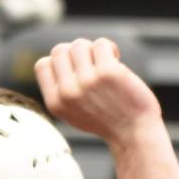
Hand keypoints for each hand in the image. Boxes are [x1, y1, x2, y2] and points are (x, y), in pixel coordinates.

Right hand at [35, 38, 162, 147]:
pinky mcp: (107, 72)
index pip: (43, 65)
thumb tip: (56, 57)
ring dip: (94, 50)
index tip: (77, 71)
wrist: (135, 134)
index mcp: (55, 103)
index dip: (61, 63)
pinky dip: (110, 48)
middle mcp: (67, 93)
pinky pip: (101, 44)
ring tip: (106, 63)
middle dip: (77, 53)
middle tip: (93, 65)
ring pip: (79, 44)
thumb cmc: (107, 120)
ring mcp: (87, 81)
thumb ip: (61, 89)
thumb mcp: (73, 112)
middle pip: (59, 50)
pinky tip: (116, 59)